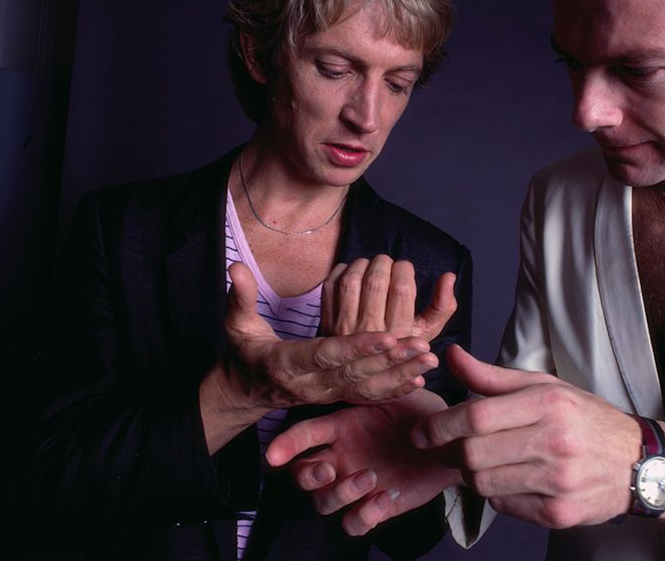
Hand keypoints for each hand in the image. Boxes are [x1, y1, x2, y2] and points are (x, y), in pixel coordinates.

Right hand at [221, 262, 438, 408]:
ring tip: (429, 357)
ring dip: (399, 373)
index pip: (326, 354)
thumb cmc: (242, 353)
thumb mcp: (236, 325)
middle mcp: (310, 384)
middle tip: (421, 344)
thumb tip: (235, 267)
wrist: (245, 391)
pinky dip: (393, 389)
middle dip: (389, 359)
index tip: (386, 335)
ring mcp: (325, 394)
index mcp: (286, 364)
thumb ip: (240, 297)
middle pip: (355, 373)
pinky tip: (419, 378)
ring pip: (366, 386)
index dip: (357, 347)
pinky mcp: (335, 398)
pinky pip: (367, 396)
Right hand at [266, 388, 458, 535]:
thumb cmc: (423, 413)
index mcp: (340, 428)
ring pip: (323, 503)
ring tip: (370, 477)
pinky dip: (364, 515)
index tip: (273, 455)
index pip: (303, 436)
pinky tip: (386, 498)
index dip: (285, 446)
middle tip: (328, 469)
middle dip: (307, 475)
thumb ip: (372, 387)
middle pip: (302, 476)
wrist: (454, 442)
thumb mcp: (397, 395)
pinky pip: (354, 523)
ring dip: (339, 494)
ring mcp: (358, 485)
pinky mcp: (377, 508)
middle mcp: (343, 458)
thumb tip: (352, 371)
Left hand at [322, 254, 456, 342]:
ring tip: (372, 265)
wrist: (363, 373)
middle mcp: (370, 331)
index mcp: (398, 333)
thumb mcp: (427, 332)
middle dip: (384, 263)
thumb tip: (449, 276)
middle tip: (388, 263)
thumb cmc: (400, 348)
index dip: (404, 269)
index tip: (405, 268)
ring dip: (362, 264)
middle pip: (375, 282)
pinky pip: (330, 286)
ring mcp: (345, 326)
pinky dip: (341, 270)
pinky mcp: (327, 321)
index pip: (402, 289)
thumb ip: (442, 306)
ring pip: (351, 281)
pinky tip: (353, 271)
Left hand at [410, 345, 640, 528]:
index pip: (477, 416)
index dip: (440, 425)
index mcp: (549, 403)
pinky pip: (504, 506)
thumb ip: (492, 377)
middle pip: (474, 453)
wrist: (639, 463)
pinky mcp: (559, 513)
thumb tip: (452, 356)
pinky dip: (495, 493)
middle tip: (444, 448)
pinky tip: (508, 479)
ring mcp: (559, 481)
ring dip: (469, 474)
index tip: (422, 431)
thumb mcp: (545, 387)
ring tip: (477, 462)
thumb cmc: (585, 420)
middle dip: (448, 452)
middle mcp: (556, 442)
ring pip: (483, 483)